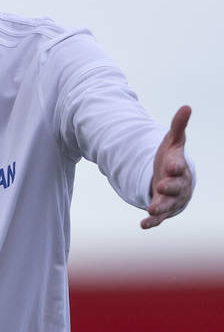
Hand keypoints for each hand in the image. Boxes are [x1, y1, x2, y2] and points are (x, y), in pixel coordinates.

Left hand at [142, 105, 192, 228]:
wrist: (173, 180)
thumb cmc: (172, 159)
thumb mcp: (173, 142)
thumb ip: (178, 127)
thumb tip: (186, 106)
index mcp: (179, 168)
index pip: (179, 167)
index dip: (176, 166)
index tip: (172, 165)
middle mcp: (177, 185)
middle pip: (175, 187)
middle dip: (169, 187)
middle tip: (160, 186)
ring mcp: (170, 199)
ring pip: (167, 204)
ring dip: (160, 207)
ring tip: (150, 210)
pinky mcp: (162, 210)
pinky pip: (159, 218)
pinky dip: (152, 221)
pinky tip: (143, 225)